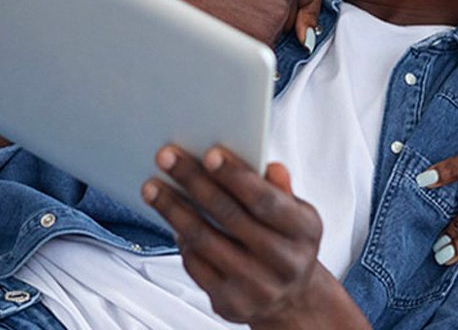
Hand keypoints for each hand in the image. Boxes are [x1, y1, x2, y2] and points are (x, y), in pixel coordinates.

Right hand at [114, 0, 314, 47]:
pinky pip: (259, 60)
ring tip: (218, 26)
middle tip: (233, 17)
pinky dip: (242, 58)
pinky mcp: (260, 46)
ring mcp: (274, 18)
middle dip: (267, 18)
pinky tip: (216, 44)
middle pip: (288, 15)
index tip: (260, 5)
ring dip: (253, 37)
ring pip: (272, 36)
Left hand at [143, 146, 368, 328]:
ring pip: (206, 242)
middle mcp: (284, 262)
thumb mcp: (296, 213)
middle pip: (229, 217)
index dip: (236, 176)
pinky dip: (181, 240)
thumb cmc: (287, 243)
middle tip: (167, 158)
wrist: (290, 298)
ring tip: (153, 187)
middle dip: (194, 182)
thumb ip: (280, 189)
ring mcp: (257, 287)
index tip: (209, 153)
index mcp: (304, 231)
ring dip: (174, 210)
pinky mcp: (231, 304)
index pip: (265, 200)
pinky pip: (197, 266)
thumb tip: (268, 166)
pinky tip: (170, 219)